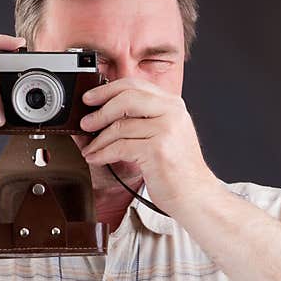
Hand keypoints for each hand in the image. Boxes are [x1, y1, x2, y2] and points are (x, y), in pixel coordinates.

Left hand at [78, 77, 217, 213]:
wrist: (195, 195)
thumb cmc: (176, 169)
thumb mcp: (163, 135)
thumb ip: (141, 119)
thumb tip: (102, 113)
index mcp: (172, 104)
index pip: (135, 85)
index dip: (107, 90)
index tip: (90, 98)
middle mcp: (172, 112)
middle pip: (126, 98)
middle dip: (100, 111)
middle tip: (85, 123)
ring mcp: (166, 129)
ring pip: (120, 126)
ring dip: (98, 139)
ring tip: (90, 148)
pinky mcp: (157, 149)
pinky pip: (120, 146)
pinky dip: (103, 153)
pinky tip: (96, 158)